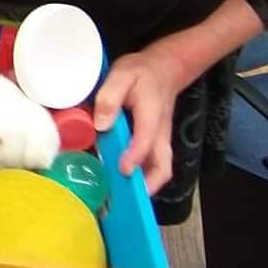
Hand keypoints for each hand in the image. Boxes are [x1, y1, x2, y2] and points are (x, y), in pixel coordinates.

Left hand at [92, 45, 190, 193]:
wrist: (165, 69)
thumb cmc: (142, 72)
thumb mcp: (123, 75)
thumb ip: (110, 96)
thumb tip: (101, 124)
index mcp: (151, 116)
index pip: (146, 140)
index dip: (135, 156)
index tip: (122, 170)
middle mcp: (160, 134)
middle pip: (163, 167)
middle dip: (148, 185)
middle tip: (126, 198)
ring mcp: (160, 141)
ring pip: (160, 170)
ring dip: (145, 185)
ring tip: (122, 198)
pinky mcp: (155, 144)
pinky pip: (152, 165)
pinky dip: (141, 177)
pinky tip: (120, 182)